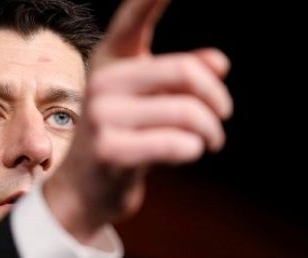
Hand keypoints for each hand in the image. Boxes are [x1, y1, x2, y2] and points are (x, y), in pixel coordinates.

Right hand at [44, 0, 232, 242]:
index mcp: (112, 59)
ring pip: (187, 112)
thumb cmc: (124, 138)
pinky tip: (189, 152)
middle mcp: (103, 80)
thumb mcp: (150, 102)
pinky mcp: (110, 150)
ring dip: (211, 131)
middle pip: (184, 73)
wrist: (83, 190)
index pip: (135, 14)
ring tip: (210, 140)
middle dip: (217, 99)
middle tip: (224, 115)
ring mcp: (102, 116)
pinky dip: (193, 149)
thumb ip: (182, 77)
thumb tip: (220, 62)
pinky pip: (177, 143)